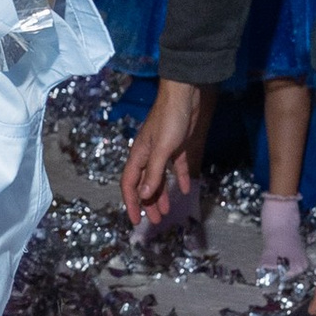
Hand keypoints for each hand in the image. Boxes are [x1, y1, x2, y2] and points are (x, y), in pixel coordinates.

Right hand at [121, 79, 207, 229]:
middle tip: (155, 220)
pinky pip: (177, 168)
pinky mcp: (178, 147)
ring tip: (167, 211)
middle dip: (148, 203)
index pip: (130, 184)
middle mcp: (148, 155)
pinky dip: (180, 179)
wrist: (185, 94)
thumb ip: (153, 172)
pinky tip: (186, 189)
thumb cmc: (170, 119)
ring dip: (162, 194)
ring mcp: (163, 151)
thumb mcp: (162, 148)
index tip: (136, 220)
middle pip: (144, 184)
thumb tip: (144, 194)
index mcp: (139, 156)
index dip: (131, 202)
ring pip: (159, 178)